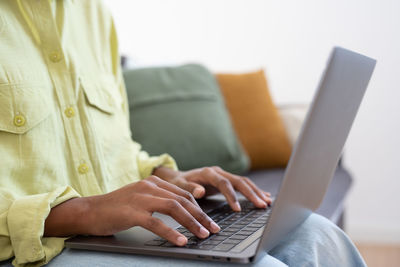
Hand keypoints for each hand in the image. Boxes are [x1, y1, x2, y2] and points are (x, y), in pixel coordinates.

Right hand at [44, 176, 219, 245]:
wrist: (89, 211)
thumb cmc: (116, 208)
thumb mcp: (141, 199)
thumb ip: (159, 201)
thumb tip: (182, 212)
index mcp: (153, 183)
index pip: (183, 193)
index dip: (199, 208)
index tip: (209, 221)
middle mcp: (149, 187)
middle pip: (182, 200)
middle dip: (201, 216)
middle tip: (213, 229)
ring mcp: (140, 198)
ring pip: (174, 208)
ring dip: (191, 223)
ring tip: (203, 235)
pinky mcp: (131, 212)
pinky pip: (156, 223)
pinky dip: (170, 232)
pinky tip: (180, 241)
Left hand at [153, 166, 271, 211]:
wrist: (177, 177)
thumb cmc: (178, 183)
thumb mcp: (179, 186)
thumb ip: (190, 188)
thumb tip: (200, 192)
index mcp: (208, 173)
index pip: (224, 183)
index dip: (232, 196)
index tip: (238, 209)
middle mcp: (218, 172)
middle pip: (239, 181)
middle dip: (252, 193)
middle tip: (262, 205)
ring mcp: (224, 175)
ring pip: (244, 182)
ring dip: (256, 192)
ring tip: (267, 202)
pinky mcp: (227, 180)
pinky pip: (243, 184)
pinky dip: (254, 190)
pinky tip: (264, 196)